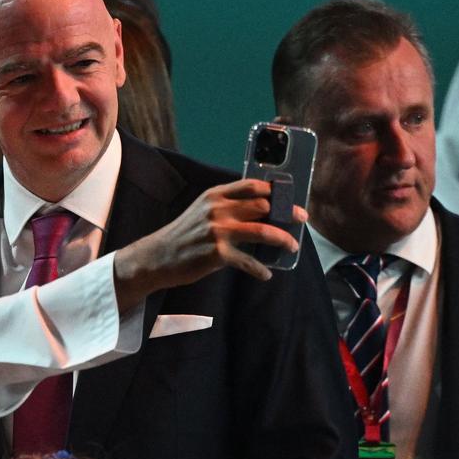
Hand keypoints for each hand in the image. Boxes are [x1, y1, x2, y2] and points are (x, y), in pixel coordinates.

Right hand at [112, 179, 304, 309]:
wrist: (158, 256)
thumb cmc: (185, 234)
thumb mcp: (203, 210)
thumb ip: (227, 205)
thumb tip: (262, 210)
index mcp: (216, 195)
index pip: (253, 185)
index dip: (276, 190)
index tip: (291, 197)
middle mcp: (218, 209)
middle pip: (263, 206)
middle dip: (287, 213)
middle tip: (300, 220)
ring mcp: (218, 231)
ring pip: (262, 231)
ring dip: (283, 239)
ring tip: (292, 246)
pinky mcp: (217, 254)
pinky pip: (248, 262)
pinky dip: (260, 270)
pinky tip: (266, 274)